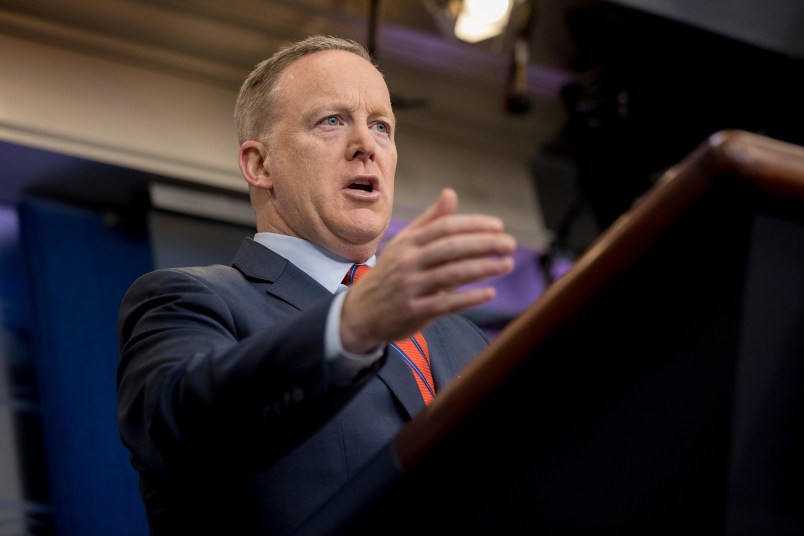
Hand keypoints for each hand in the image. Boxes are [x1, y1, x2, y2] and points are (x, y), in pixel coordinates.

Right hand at [340, 187, 515, 352]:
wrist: (360, 312)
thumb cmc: (390, 274)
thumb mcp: (404, 244)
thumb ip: (430, 221)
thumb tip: (451, 193)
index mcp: (408, 242)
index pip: (445, 227)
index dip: (473, 225)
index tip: (498, 226)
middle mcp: (408, 262)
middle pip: (451, 248)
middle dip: (484, 244)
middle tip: (510, 244)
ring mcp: (410, 287)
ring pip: (452, 274)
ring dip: (484, 268)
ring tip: (507, 264)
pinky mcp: (414, 311)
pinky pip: (446, 303)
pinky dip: (470, 298)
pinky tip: (490, 293)